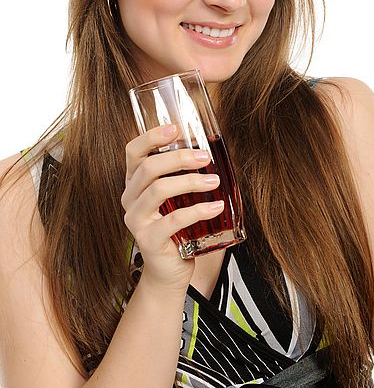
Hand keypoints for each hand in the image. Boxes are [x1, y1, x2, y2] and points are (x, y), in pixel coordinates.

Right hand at [121, 124, 222, 294]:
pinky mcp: (149, 240)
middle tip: (205, 157)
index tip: (176, 128)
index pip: (133, 152)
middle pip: (148, 167)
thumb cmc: (177, 228)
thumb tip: (211, 146)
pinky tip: (217, 207)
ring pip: (159, 190)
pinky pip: (174, 220)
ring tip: (214, 181)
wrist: (169, 271)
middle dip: (179, 157)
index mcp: (135, 182)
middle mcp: (130, 198)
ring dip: (190, 181)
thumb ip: (184, 174)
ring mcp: (136, 220)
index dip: (151, 136)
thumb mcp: (177, 197)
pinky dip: (198, 211)